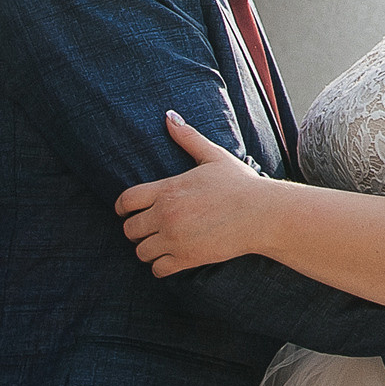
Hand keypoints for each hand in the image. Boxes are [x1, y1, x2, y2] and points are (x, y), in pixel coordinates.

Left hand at [115, 111, 272, 275]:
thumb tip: (168, 116)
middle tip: (150, 226)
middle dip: (137, 228)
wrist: (262, 214)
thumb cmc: (240, 183)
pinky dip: (162, 265)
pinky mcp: (186, 259)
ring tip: (162, 242)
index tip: (127, 210)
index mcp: (168, 189)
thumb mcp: (213, 156)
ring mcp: (174, 239)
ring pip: (141, 252)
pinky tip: (173, 256)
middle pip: (129, 230)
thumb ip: (187, 137)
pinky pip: (157, 269)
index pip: (125, 201)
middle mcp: (166, 215)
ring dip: (149, 247)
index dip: (122, 207)